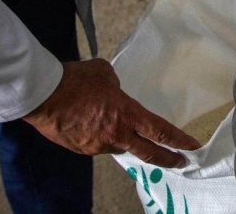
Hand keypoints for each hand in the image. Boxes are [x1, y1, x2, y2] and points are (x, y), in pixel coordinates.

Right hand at [22, 59, 200, 167]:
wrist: (43, 96)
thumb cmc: (75, 80)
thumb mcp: (105, 73)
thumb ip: (116, 86)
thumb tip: (114, 91)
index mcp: (127, 114)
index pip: (161, 131)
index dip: (179, 141)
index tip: (192, 147)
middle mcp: (117, 135)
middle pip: (149, 153)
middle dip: (168, 159)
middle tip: (179, 163)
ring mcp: (99, 146)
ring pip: (120, 146)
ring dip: (123, 139)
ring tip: (112, 124)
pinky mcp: (82, 150)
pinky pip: (98, 145)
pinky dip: (100, 137)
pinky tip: (91, 125)